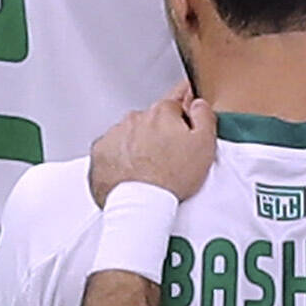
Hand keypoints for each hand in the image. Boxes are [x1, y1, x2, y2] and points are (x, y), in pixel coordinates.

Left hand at [107, 84, 220, 202]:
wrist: (141, 203)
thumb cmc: (172, 178)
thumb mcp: (204, 145)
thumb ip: (204, 116)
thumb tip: (199, 104)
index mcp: (162, 113)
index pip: (175, 102)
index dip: (182, 116)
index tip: (183, 124)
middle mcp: (135, 118)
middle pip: (151, 120)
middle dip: (159, 134)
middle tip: (169, 158)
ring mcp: (115, 134)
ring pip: (130, 134)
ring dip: (139, 145)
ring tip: (150, 169)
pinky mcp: (100, 151)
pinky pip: (112, 149)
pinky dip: (120, 157)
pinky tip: (132, 172)